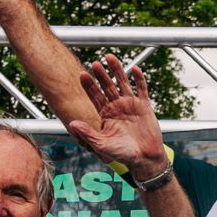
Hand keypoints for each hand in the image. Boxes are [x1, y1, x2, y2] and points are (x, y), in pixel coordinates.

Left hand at [65, 59, 168, 173]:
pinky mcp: (144, 106)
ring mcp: (130, 104)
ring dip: (117, 70)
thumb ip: (87, 133)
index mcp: (105, 114)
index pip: (95, 96)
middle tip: (94, 64)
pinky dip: (139, 79)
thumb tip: (72, 123)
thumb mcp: (101, 145)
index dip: (89, 85)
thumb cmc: (122, 154)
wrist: (144, 158)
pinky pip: (141, 89)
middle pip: (107, 86)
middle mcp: (116, 106)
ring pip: (122, 83)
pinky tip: (135, 69)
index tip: (82, 75)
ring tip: (110, 57)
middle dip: (101, 75)